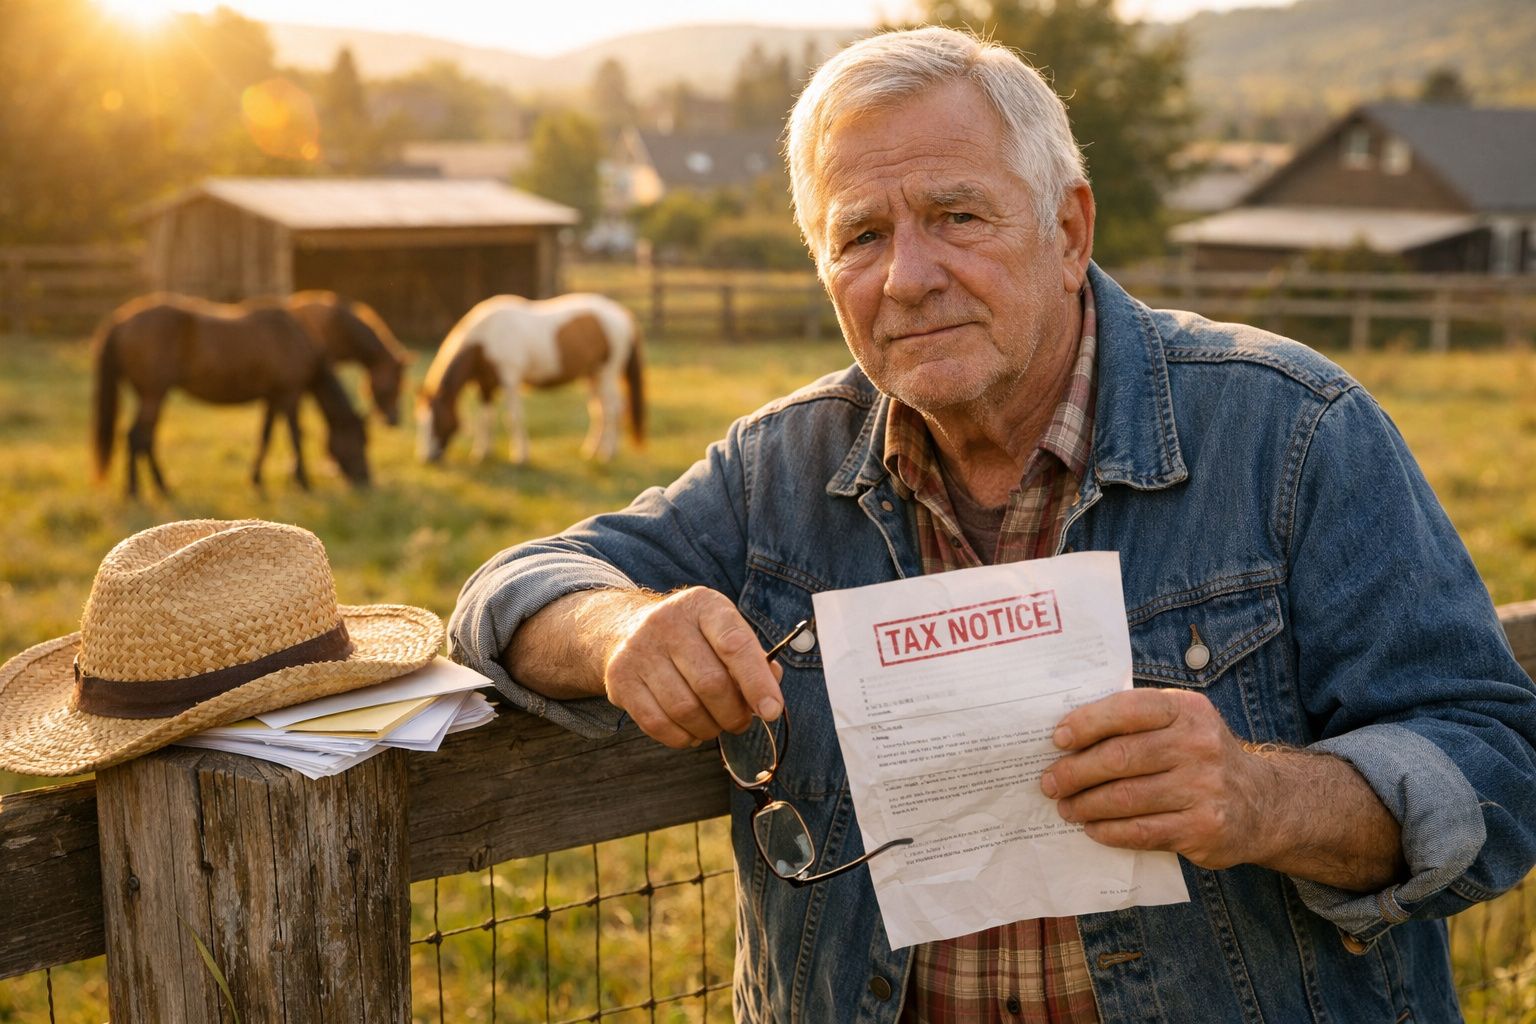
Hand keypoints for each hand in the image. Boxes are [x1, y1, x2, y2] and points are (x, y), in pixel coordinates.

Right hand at [604, 586, 783, 748]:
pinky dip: (682, 737)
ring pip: (685, 709)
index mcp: (703, 605)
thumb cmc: (693, 637)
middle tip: (741, 721)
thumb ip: (753, 660)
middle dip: (734, 713)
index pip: (735, 644)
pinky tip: (690, 731)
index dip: (757, 682)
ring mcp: (639, 649)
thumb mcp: (724, 632)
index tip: (772, 711)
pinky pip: (657, 724)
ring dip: (709, 729)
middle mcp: (667, 622)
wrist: (628, 629)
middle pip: (711, 684)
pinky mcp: (620, 678)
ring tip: (715, 725)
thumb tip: (770, 696)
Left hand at [1039, 688, 1269, 869]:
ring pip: (1125, 798)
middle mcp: (1199, 746)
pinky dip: (1108, 831)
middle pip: (1119, 757)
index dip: (1086, 723)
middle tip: (1050, 782)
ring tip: (1066, 807)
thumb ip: (1136, 721)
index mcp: (1187, 710)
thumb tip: (1068, 735)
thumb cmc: (1201, 757)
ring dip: (1085, 805)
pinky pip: (1141, 832)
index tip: (1058, 739)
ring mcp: (1203, 789)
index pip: (1127, 710)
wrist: (1263, 803)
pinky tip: (1093, 828)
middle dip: (1074, 771)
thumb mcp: (1181, 724)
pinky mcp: (1202, 829)